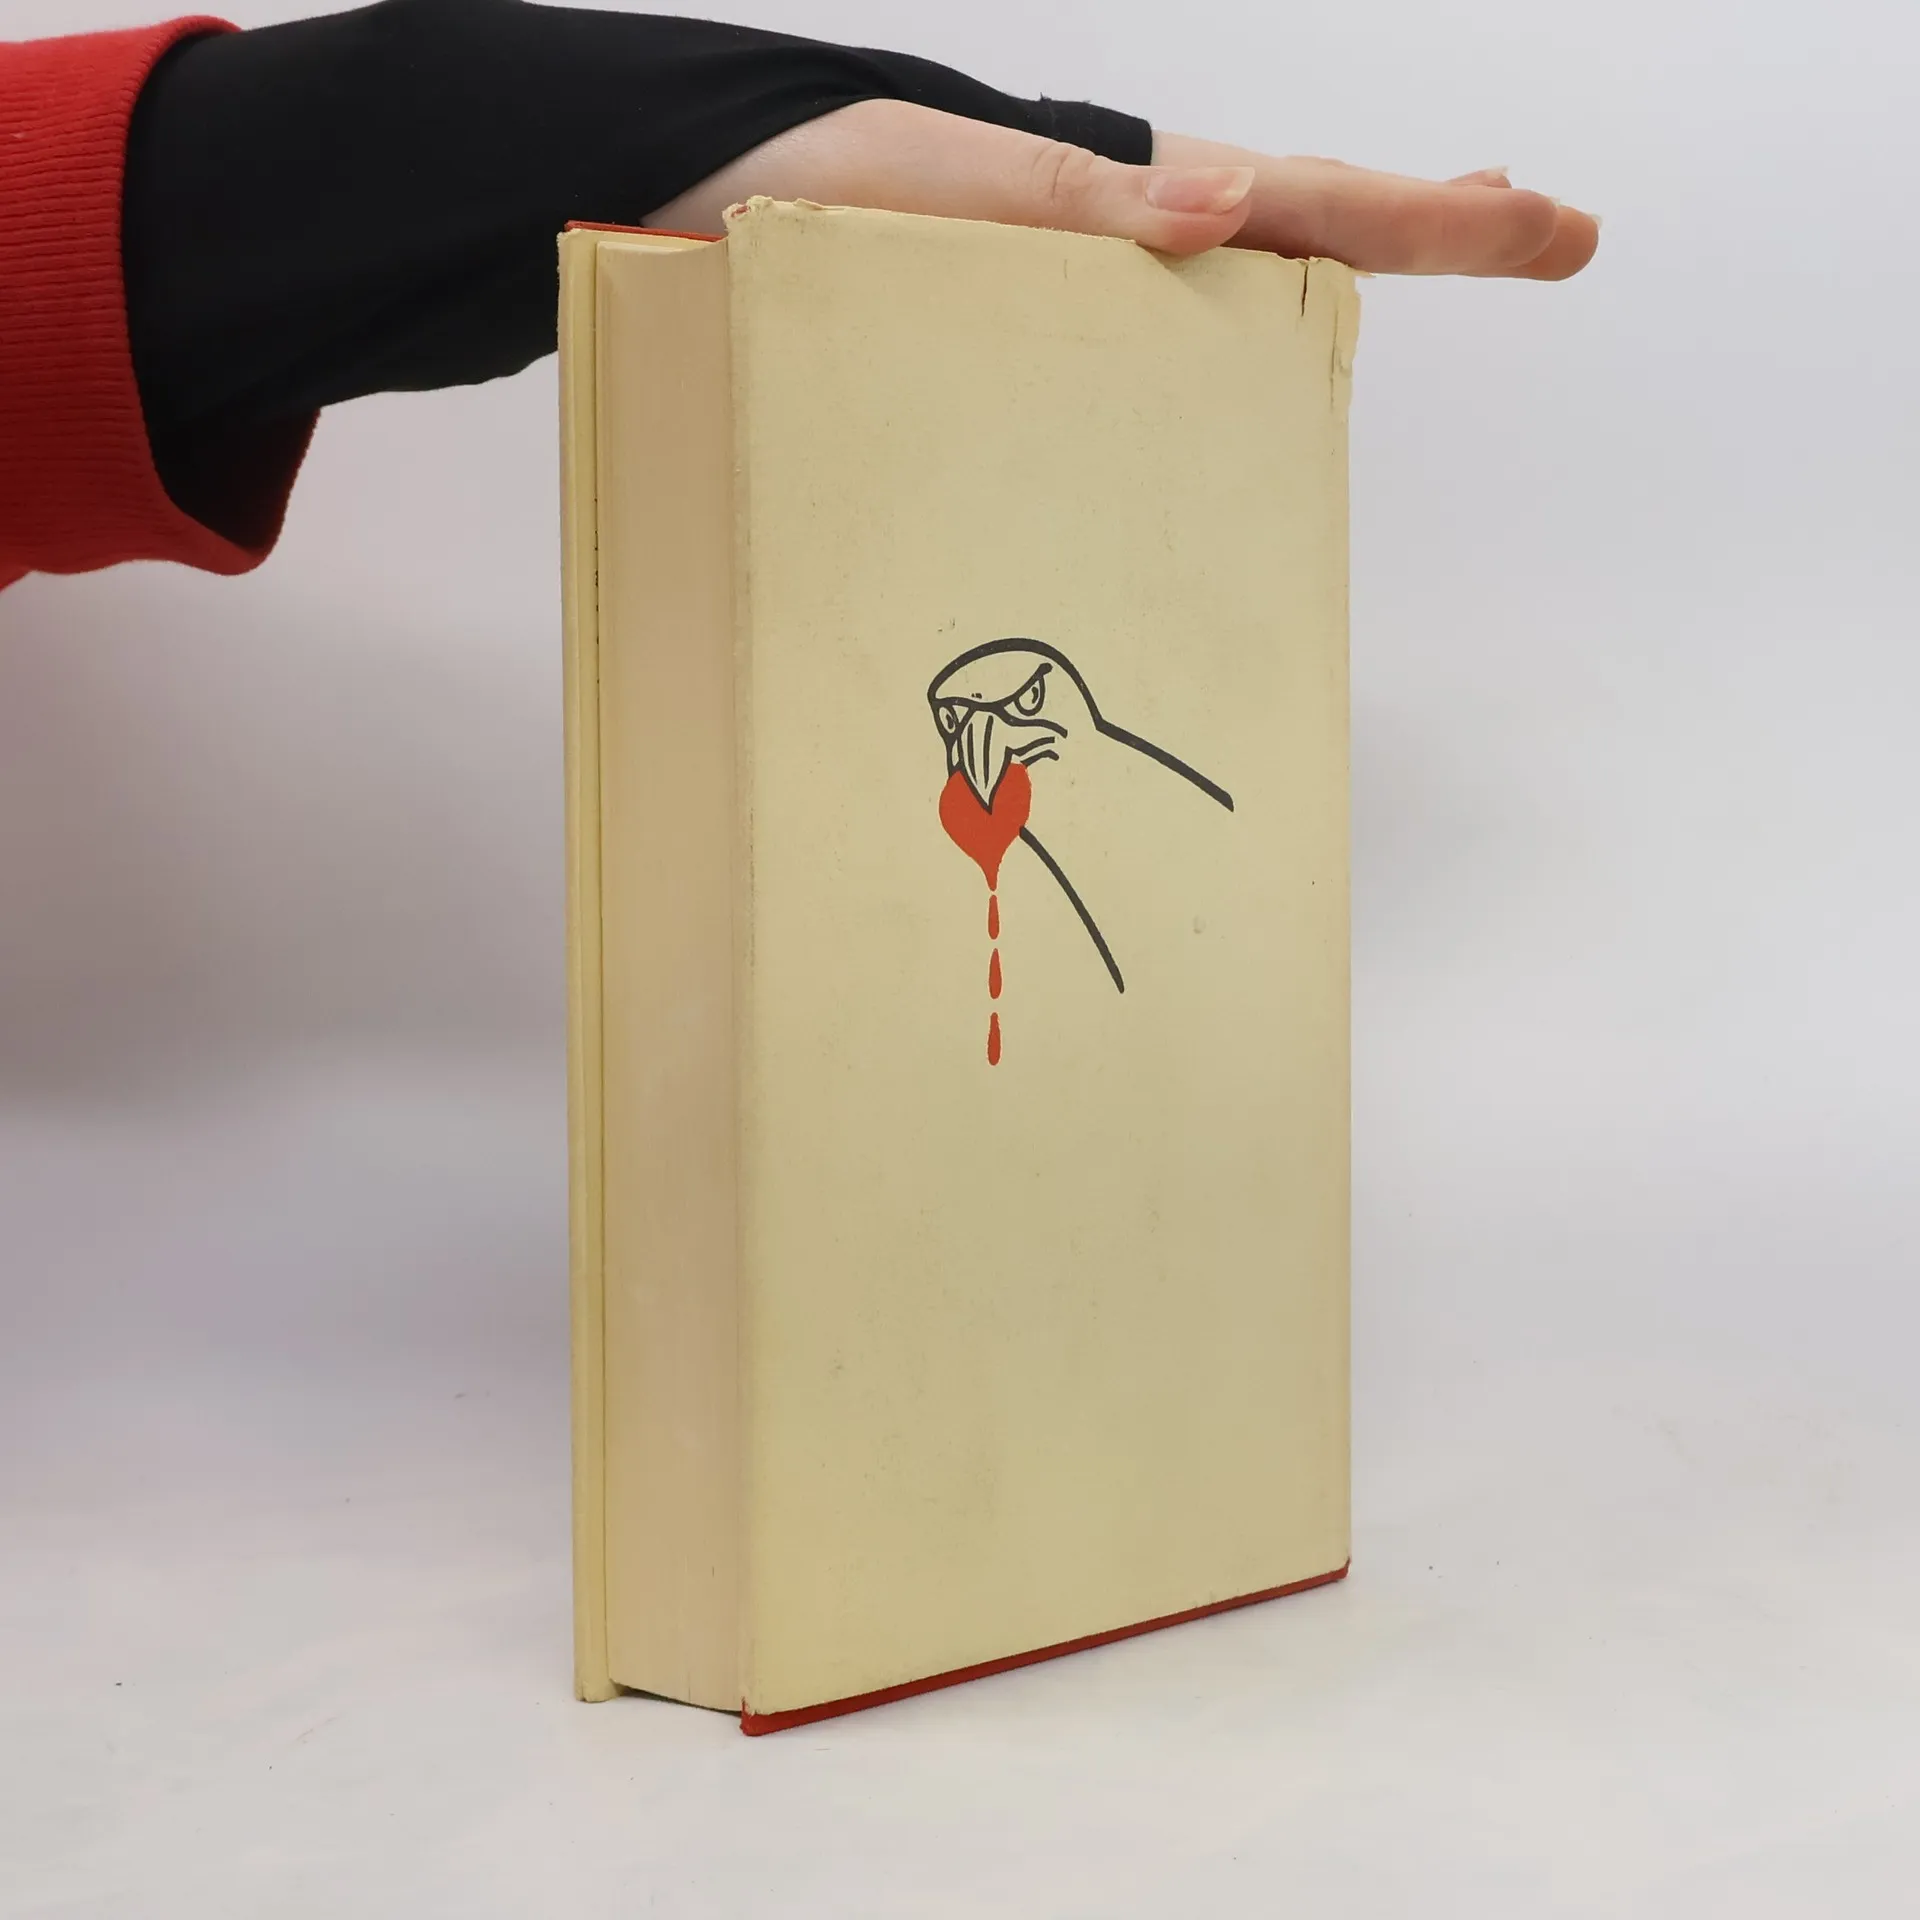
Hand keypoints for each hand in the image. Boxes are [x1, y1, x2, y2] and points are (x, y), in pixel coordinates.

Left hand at [649, 98, 1597, 280]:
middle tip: (1548, 228)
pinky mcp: (1020, 357)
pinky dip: (1209, 373)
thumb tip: (1234, 203)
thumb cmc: (816, 184)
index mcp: (1126, 206)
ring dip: (1336, 284)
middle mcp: (1123, 257)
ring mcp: (1081, 307)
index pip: (1316, 209)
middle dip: (1430, 228)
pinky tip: (1238, 395)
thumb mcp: (961, 186)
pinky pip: (1137, 372)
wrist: (699, 207)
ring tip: (1432, 260)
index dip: (1435, 222)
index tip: (1548, 221)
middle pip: (1309, 235)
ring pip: (1237, 297)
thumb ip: (1089, 203)